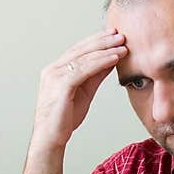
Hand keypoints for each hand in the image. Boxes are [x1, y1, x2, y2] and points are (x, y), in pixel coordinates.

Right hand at [31, 29, 126, 149]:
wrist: (50, 138)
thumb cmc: (64, 119)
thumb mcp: (85, 92)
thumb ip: (95, 76)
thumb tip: (110, 60)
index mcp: (56, 70)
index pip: (78, 50)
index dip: (96, 41)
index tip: (113, 35)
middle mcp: (53, 70)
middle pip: (81, 49)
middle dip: (103, 40)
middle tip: (121, 34)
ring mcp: (55, 76)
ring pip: (84, 57)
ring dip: (106, 50)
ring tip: (122, 45)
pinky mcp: (61, 85)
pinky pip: (84, 69)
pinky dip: (101, 62)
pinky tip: (114, 58)